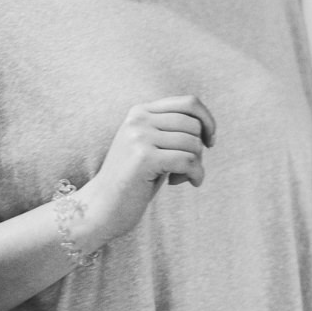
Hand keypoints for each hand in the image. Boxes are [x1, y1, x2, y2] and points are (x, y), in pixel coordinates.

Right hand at [74, 96, 216, 245]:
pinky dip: (197, 175)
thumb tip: (208, 126)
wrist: (101, 207)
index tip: (210, 142)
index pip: (189, 102)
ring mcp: (139, 137)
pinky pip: (188, 161)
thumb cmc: (134, 179)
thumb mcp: (151, 146)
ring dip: (196, 165)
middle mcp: (138, 119)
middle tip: (186, 168)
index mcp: (140, 111)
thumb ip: (171, 130)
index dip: (207, 120)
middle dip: (199, 149)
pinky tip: (189, 183)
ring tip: (180, 177)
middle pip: (193, 125)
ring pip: (193, 143)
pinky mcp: (143, 158)